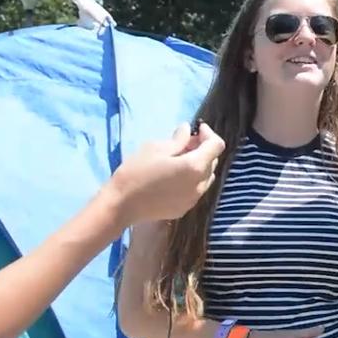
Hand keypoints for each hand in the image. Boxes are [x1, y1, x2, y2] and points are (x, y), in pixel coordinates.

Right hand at [106, 121, 224, 224]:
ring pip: (206, 176)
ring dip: (199, 165)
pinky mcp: (185, 208)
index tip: (197, 129)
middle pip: (212, 161)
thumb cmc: (136, 172)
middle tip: (185, 143)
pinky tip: (173, 177)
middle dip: (203, 149)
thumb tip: (187, 130)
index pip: (216, 145)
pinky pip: (196, 189)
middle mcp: (200, 184)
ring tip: (179, 160)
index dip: (209, 134)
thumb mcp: (156, 148)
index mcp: (195, 166)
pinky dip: (191, 179)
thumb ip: (178, 139)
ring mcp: (194, 199)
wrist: (121, 205)